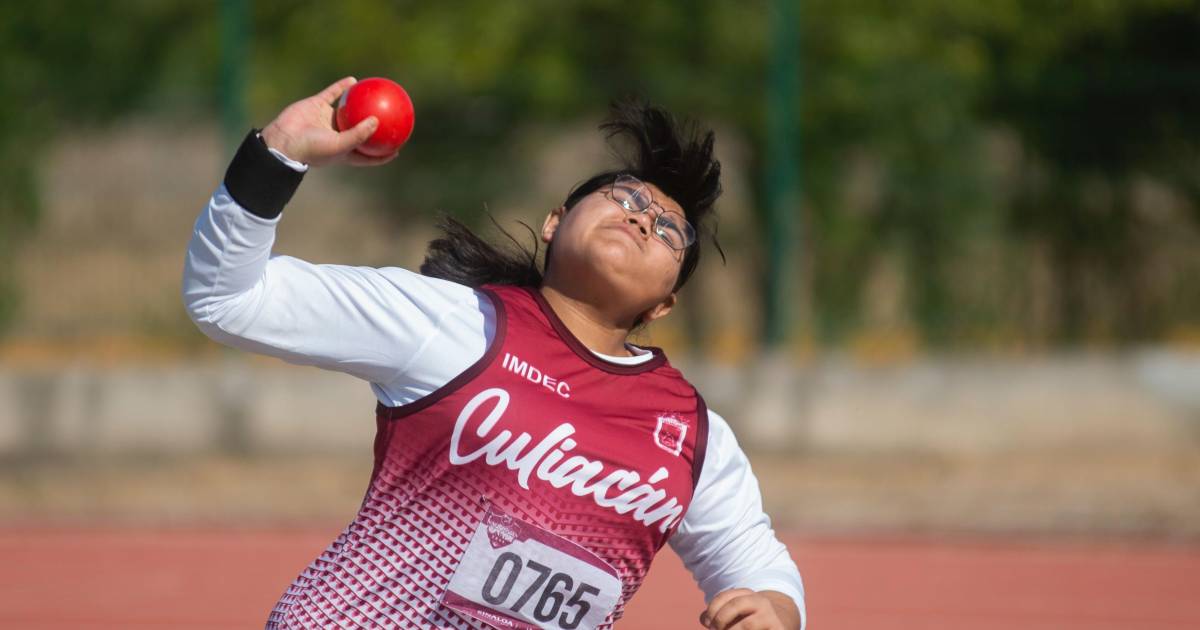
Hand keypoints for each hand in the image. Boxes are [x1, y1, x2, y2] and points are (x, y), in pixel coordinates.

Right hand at [259, 76, 397, 167]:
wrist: (284, 140)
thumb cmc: (313, 149)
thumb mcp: (340, 145)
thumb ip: (360, 135)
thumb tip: (378, 121)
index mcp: (344, 150)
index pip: (368, 155)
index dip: (382, 153)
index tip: (397, 148)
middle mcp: (337, 135)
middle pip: (360, 130)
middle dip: (374, 126)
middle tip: (391, 118)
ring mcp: (326, 119)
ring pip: (347, 110)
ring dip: (359, 103)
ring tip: (375, 94)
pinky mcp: (316, 105)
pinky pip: (332, 94)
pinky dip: (342, 87)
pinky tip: (354, 80)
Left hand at [699, 589, 798, 629]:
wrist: (781, 625)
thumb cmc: (749, 621)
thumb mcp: (734, 614)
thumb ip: (716, 614)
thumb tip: (704, 620)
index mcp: (747, 595)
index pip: (725, 596)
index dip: (712, 609)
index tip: (708, 624)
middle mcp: (760, 602)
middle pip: (736, 605)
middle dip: (721, 619)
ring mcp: (770, 617)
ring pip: (748, 624)